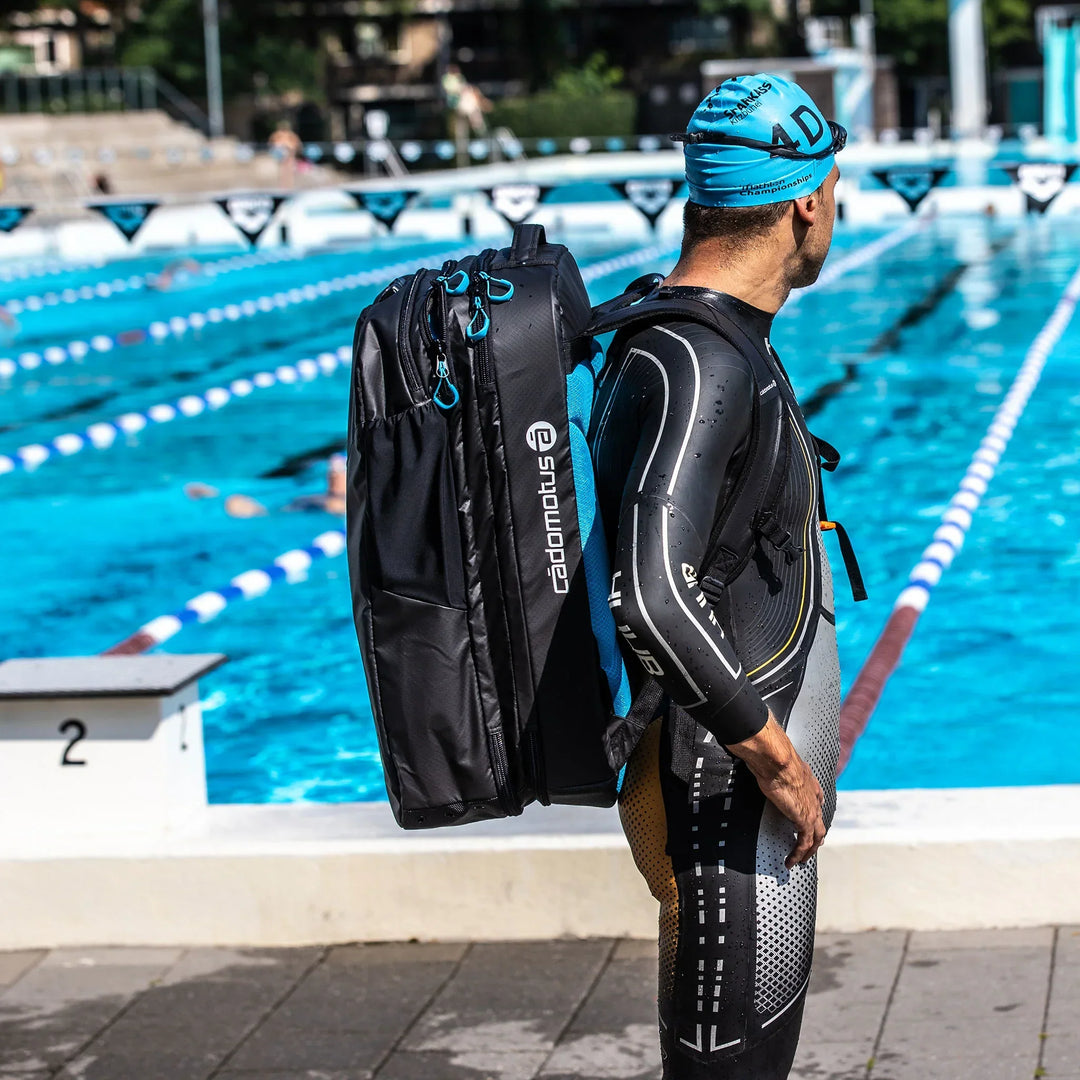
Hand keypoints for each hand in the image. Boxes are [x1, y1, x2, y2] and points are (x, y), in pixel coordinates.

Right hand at [726, 715, 825, 868]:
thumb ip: (767, 760)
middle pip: (819, 819)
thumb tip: (752, 752)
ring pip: (816, 834)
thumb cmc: (771, 754)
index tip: (811, 816)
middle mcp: (812, 794)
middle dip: (816, 834)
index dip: (815, 809)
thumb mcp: (773, 759)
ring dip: (810, 848)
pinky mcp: (804, 819)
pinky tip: (792, 860)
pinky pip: (804, 843)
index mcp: (806, 779)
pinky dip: (799, 853)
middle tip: (809, 845)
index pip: (817, 798)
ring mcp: (810, 808)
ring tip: (802, 859)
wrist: (776, 758)